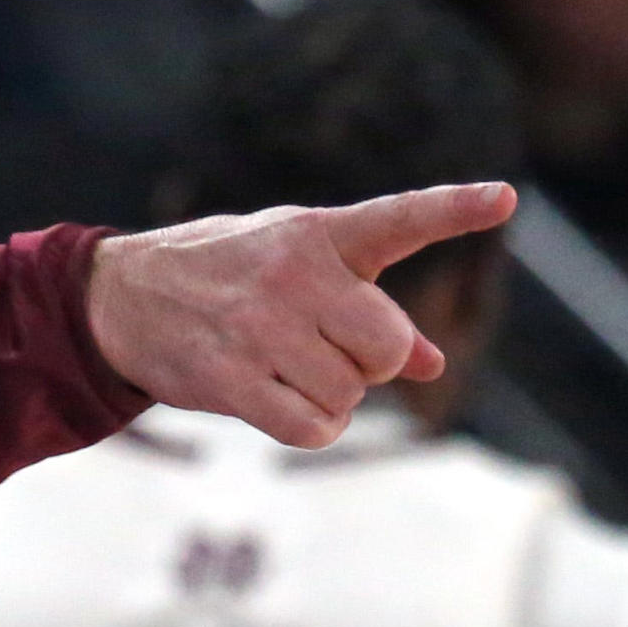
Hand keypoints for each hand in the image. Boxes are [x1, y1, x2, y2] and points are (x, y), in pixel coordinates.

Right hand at [83, 184, 518, 446]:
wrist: (123, 296)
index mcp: (320, 234)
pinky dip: (314, 428)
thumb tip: (435, 363)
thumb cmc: (228, 275)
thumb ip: (368, 307)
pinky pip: (312, 427)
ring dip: (333, 399)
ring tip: (291, 372)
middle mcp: (293, 274)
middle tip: (336, 353)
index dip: (455, 209)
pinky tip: (286, 407)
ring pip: (349, 394)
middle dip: (374, 364)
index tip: (505, 198)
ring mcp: (259, 327)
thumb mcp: (297, 268)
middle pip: (388, 346)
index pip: (399, 218)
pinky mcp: (229, 378)